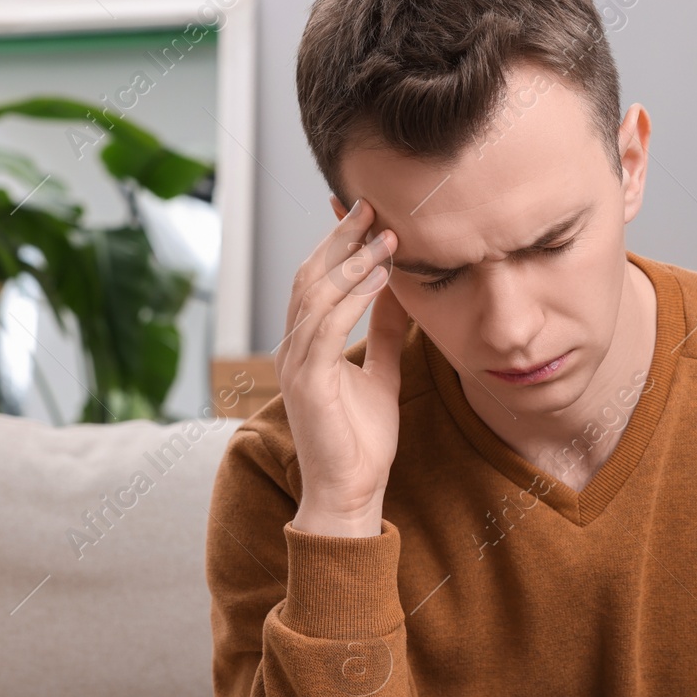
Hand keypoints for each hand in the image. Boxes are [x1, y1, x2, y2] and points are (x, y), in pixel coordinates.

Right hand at [277, 196, 409, 536]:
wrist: (349, 493)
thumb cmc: (362, 442)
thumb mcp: (381, 373)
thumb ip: (385, 332)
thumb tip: (401, 291)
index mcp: (306, 345)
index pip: (317, 279)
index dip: (337, 242)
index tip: (364, 209)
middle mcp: (294, 348)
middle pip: (311, 276)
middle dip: (341, 238)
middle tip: (371, 204)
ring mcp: (296, 364)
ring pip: (316, 294)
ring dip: (352, 261)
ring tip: (384, 235)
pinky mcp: (307, 382)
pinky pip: (326, 326)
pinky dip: (352, 296)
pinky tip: (378, 276)